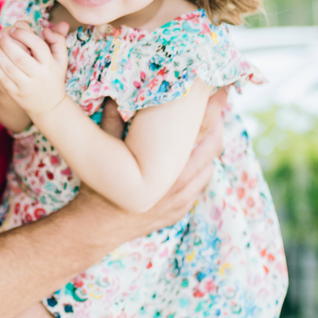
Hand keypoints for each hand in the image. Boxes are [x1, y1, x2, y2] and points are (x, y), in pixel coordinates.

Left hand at [0, 21, 69, 116]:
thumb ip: (58, 40)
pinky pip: (2, 79)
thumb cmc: (53, 77)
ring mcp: (26, 86)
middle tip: (0, 35)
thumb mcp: (61, 60)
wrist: (49, 106)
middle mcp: (39, 75)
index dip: (24, 34)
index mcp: (50, 65)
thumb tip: (46, 28)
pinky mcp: (15, 93)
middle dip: (7, 43)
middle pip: (20, 57)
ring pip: (8, 68)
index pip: (38, 45)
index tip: (14, 29)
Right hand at [71, 90, 225, 243]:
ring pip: (209, 167)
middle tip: (218, 104)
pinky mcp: (180, 210)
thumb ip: (112, 121)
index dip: (213, 109)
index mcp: (166, 165)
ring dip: (210, 147)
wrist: (96, 228)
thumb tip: (115, 94)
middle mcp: (180, 183)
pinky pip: (199, 185)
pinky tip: (194, 158)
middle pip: (212, 147)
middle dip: (218, 124)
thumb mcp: (104, 152)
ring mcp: (182, 199)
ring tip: (208, 128)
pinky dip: (201, 168)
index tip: (221, 89)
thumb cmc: (99, 189)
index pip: (199, 130)